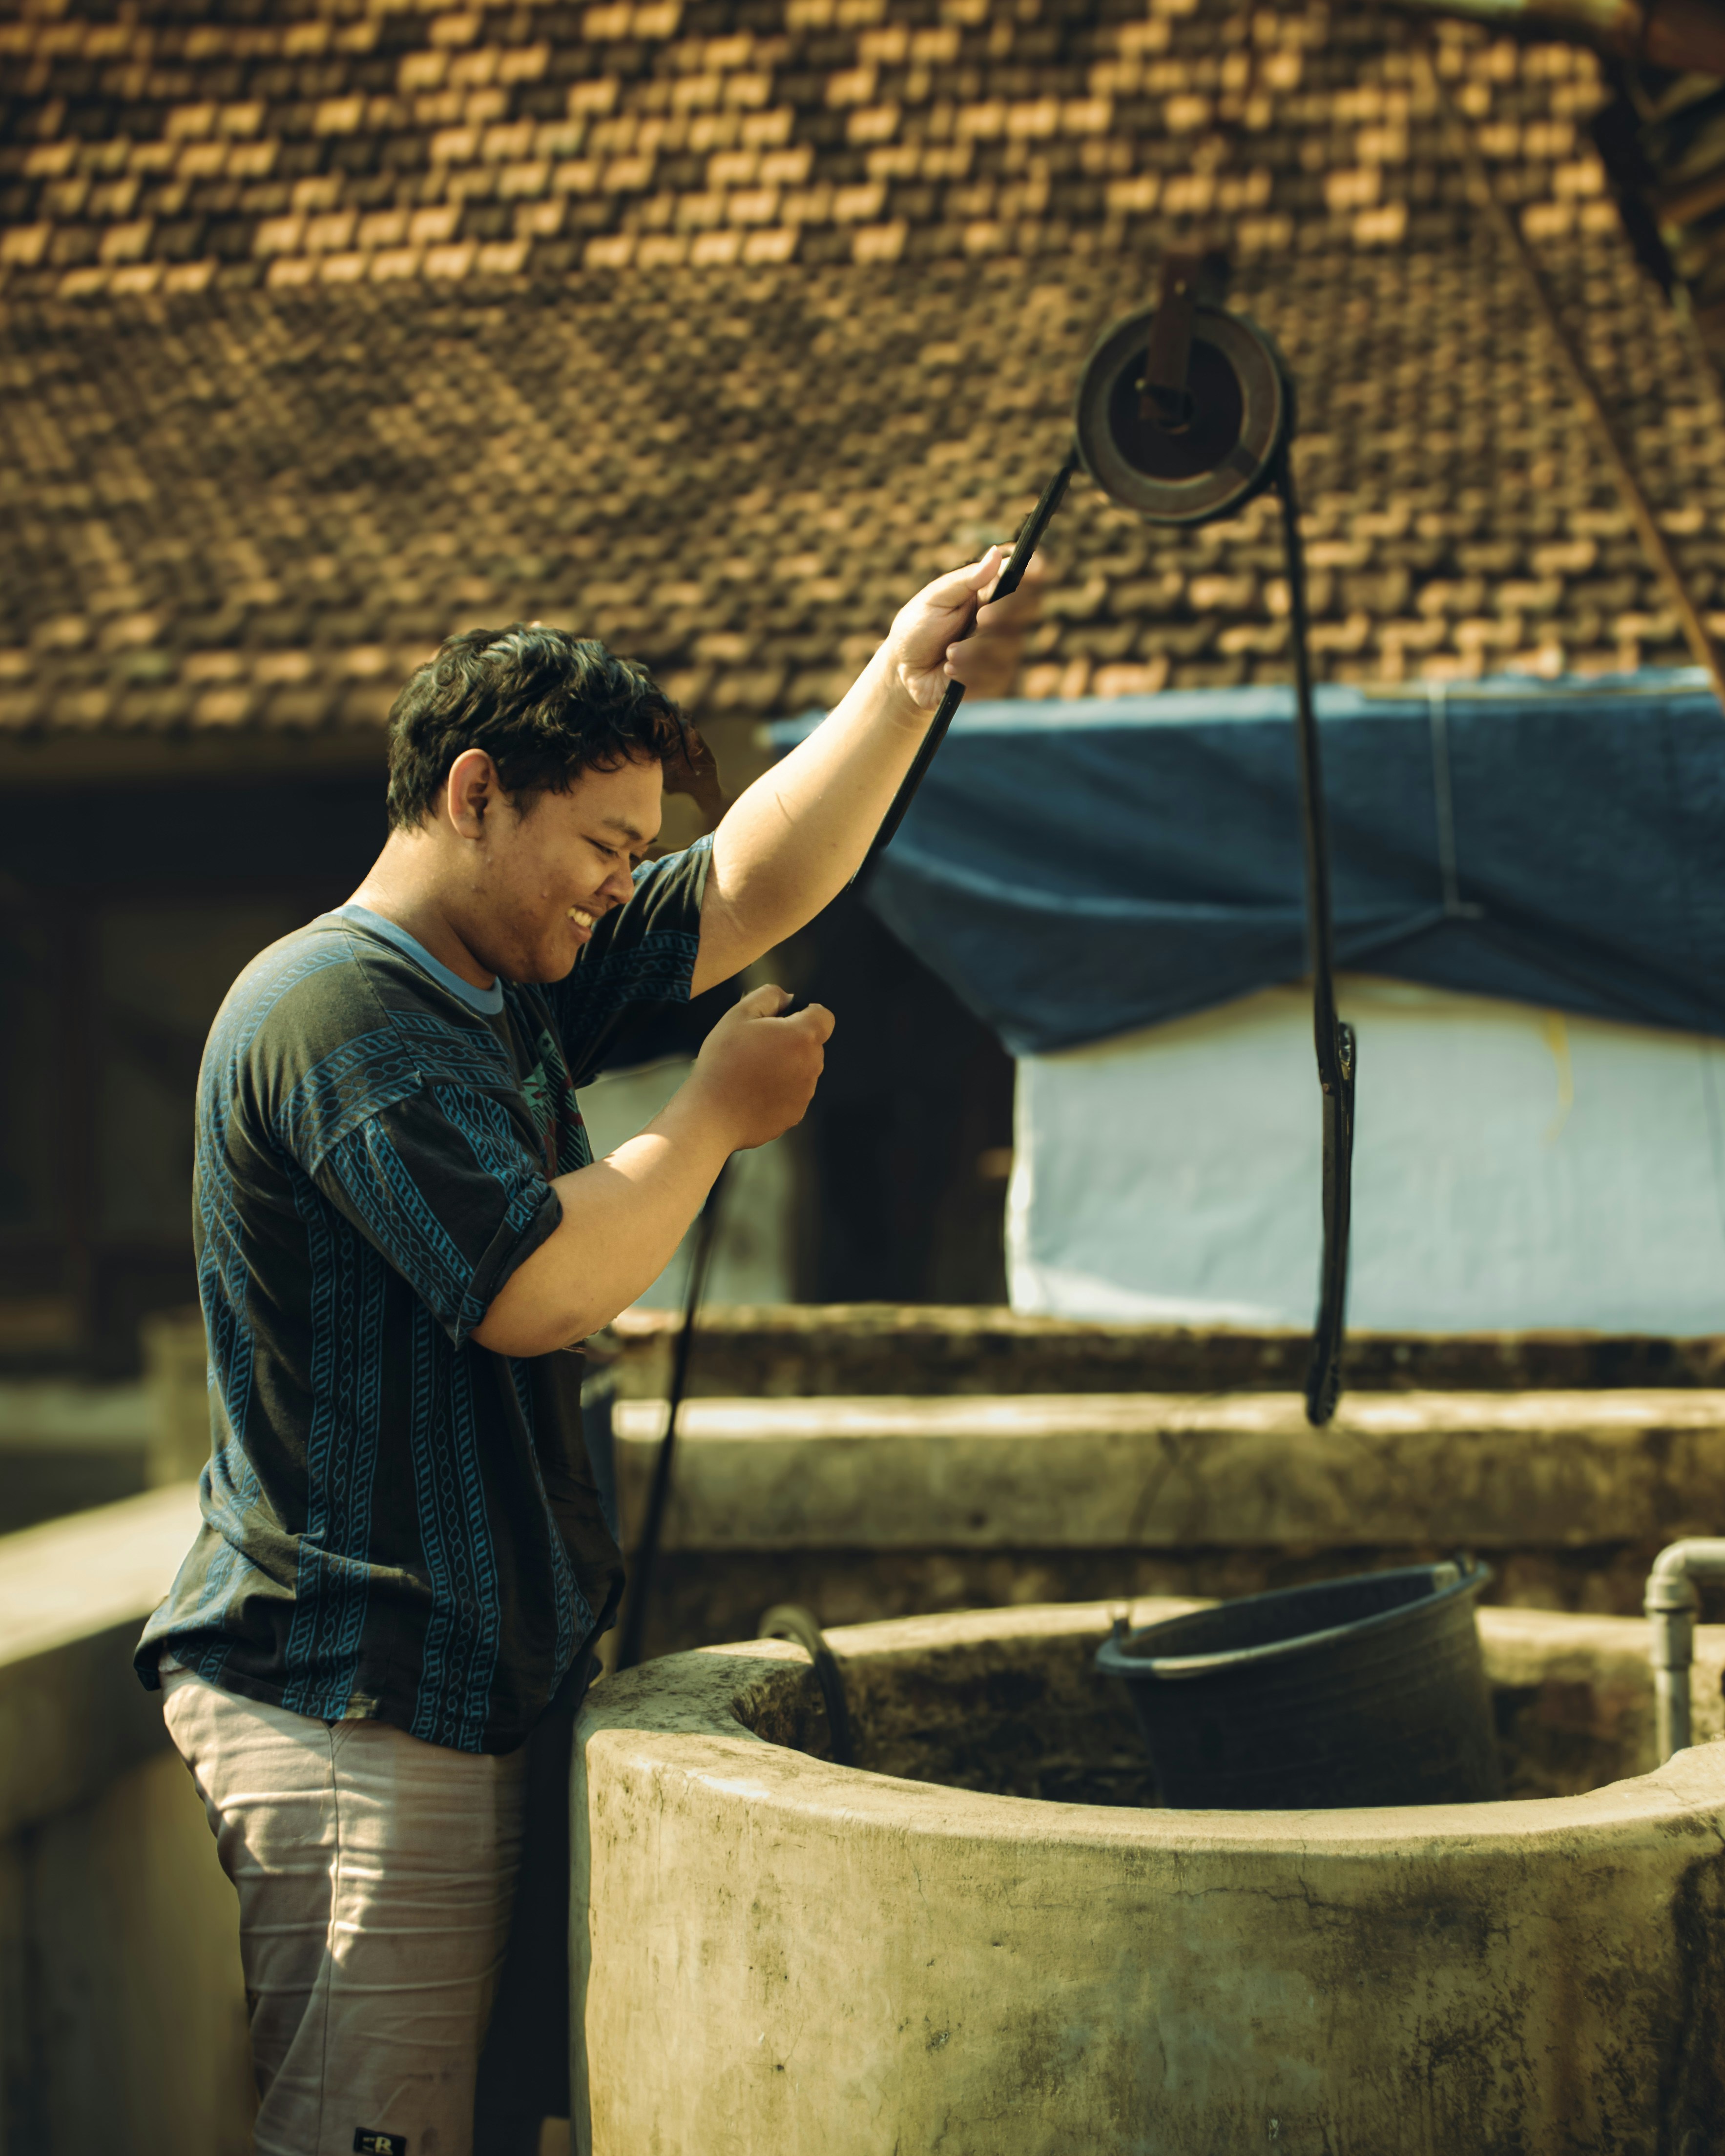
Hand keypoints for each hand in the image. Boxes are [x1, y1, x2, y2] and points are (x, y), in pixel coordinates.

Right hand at [686, 983, 833, 1150]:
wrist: (713, 1114)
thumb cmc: (723, 1063)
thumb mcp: (739, 1015)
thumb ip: (768, 996)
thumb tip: (788, 998)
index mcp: (802, 1037)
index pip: (824, 1017)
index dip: (807, 1013)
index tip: (786, 1019)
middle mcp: (811, 1065)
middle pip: (811, 1045)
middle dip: (790, 1041)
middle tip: (756, 1047)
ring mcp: (805, 1093)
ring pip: (802, 1070)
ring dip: (784, 1066)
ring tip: (751, 1071)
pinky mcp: (795, 1114)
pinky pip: (792, 1094)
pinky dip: (778, 1091)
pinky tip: (752, 1091)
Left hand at [883, 544, 1047, 710]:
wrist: (903, 671)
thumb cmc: (918, 627)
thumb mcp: (936, 598)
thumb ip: (966, 580)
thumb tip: (995, 553)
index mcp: (991, 592)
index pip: (1026, 579)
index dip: (1035, 573)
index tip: (1033, 570)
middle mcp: (1003, 619)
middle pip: (1027, 612)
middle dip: (1004, 615)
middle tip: (981, 618)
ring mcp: (1001, 650)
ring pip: (1010, 648)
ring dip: (975, 651)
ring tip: (949, 653)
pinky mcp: (994, 679)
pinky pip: (996, 677)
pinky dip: (969, 674)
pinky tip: (950, 670)